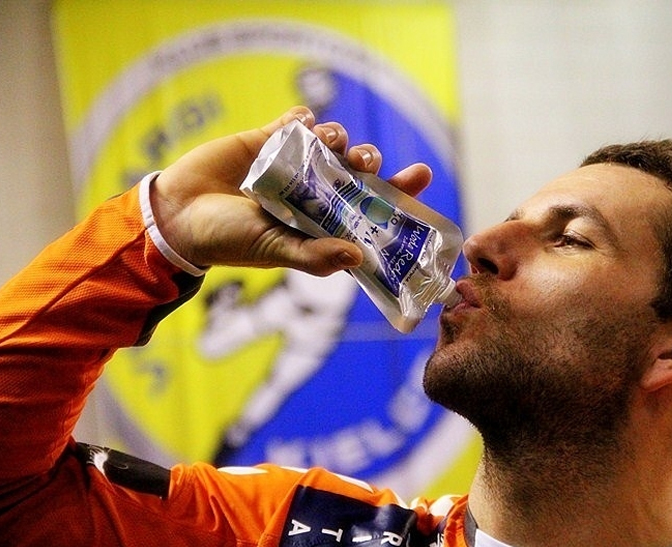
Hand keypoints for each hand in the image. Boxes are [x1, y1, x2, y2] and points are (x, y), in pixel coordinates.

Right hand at [151, 106, 431, 275]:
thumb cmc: (228, 241)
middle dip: (368, 161)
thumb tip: (358, 256)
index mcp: (321, 222)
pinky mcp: (268, 140)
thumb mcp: (274, 250)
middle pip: (356, 171)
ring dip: (339, 138)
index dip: (398, 191)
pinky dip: (304, 118)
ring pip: (332, 143)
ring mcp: (292, 166)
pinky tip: (301, 122)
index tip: (421, 174)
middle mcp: (313, 193)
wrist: (179, 215)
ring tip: (330, 141)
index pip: (369, 206)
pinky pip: (296, 122)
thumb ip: (313, 256)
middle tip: (364, 161)